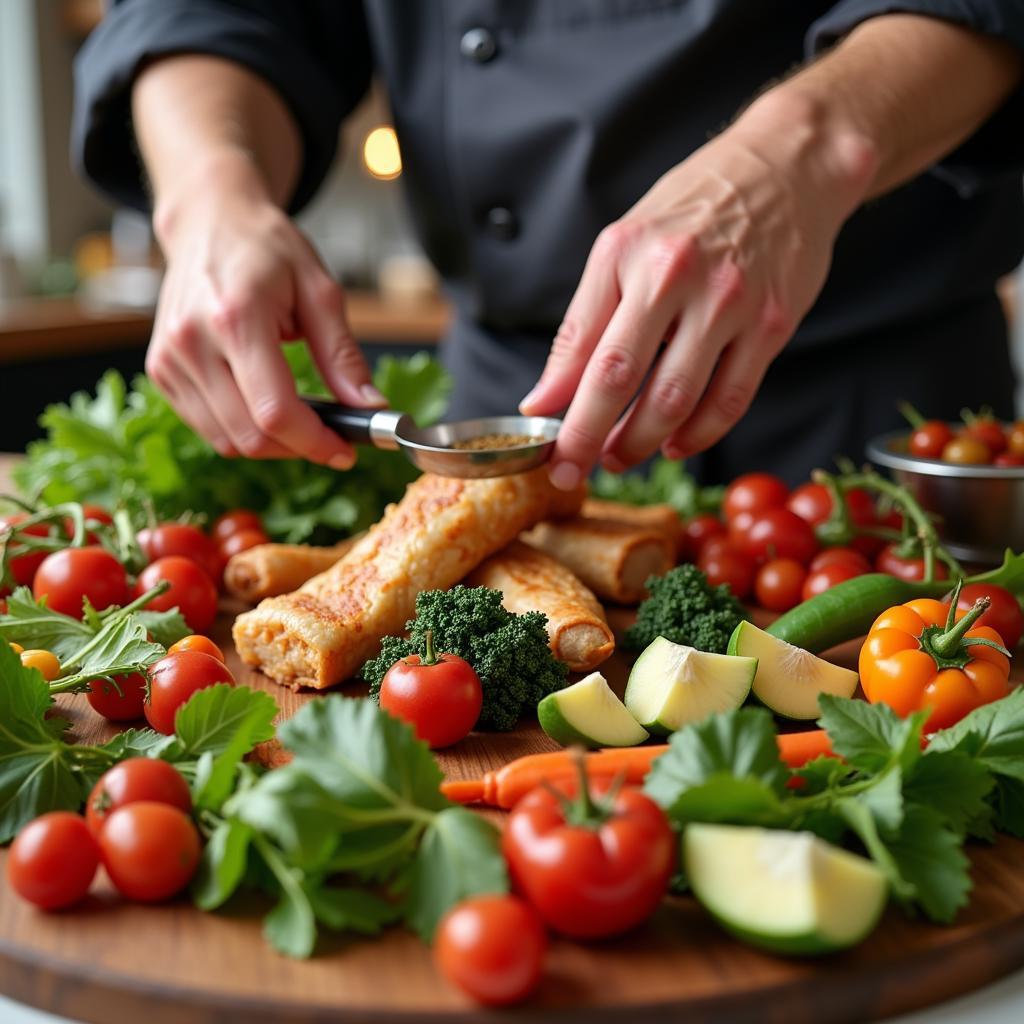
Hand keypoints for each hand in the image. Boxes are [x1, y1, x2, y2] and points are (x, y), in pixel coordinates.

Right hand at [146, 168, 382, 467]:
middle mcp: (192, 342)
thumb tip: (368, 407)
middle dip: (298, 447)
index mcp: (235, 318)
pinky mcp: (161, 370)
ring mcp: (169, 359)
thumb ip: (343, 356)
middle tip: (331, 436)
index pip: (275, 411)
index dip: (315, 442)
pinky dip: (243, 432)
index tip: (345, 451)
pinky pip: (208, 428)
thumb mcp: (320, 291)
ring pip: (227, 441)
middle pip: (250, 436)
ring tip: (301, 418)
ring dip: (272, 444)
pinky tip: (266, 407)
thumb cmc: (266, 248)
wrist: (210, 221)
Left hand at [520, 92, 876, 488]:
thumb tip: (544, 397)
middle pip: (623, 379)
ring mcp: (730, 303)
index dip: (561, 411)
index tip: (545, 448)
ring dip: (641, 443)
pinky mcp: (772, 325)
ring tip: (620, 458)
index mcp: (629, 254)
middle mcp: (677, 277)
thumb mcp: (622, 248)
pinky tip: (675, 444)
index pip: (583, 350)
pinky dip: (698, 434)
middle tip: (574, 472)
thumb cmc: (694, 210)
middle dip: (590, 439)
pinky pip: (730, 399)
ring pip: (677, 400)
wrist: (787, 167)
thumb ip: (582, 324)